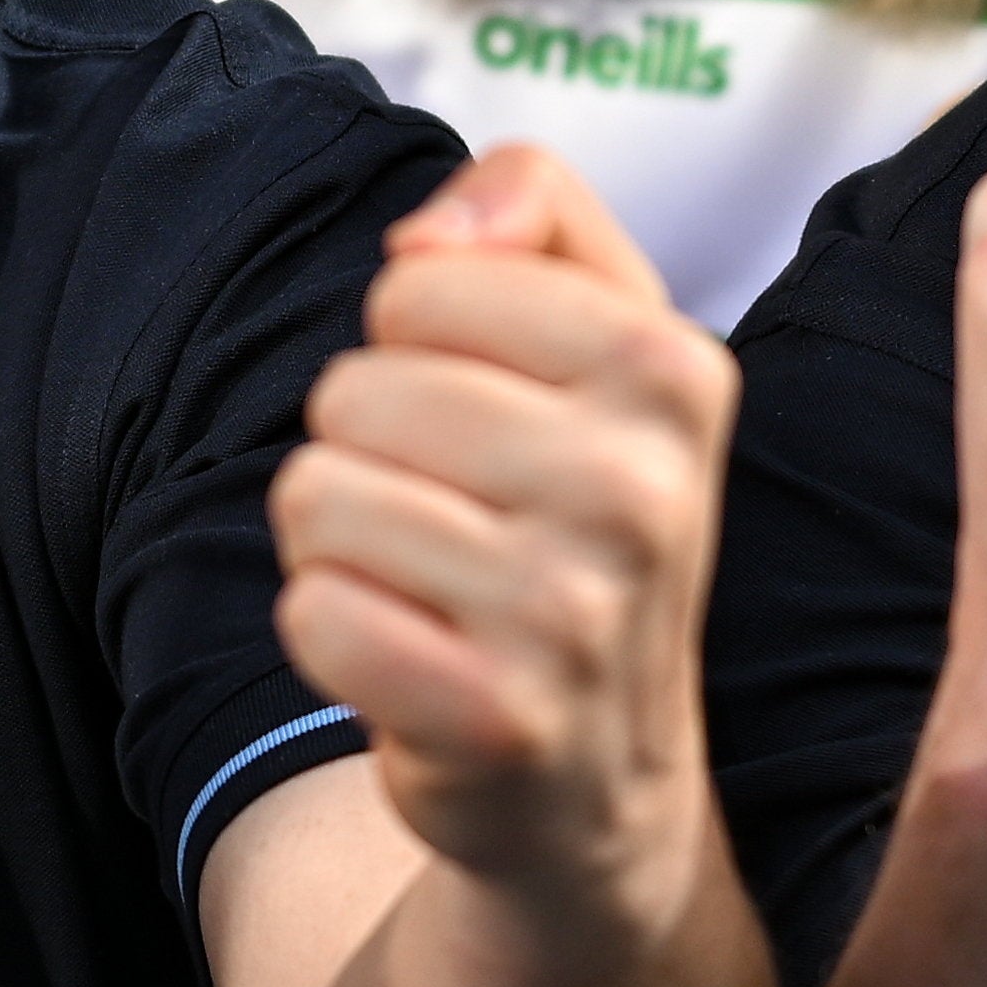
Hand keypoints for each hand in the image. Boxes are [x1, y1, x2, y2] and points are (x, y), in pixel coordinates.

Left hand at [269, 148, 740, 910]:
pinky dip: (330, 635)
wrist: (601, 778)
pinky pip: (314, 614)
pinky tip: (410, 659)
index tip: (484, 416)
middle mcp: (643, 487)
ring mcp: (575, 611)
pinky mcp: (497, 717)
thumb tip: (426, 235)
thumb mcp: (599, 334)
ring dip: (341, 545)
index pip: (419, 282)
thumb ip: (531, 207)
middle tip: (449, 519)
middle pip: (354, 390)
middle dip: (366, 450)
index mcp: (673, 369)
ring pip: (317, 496)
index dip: (413, 345)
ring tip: (428, 588)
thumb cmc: (573, 523)